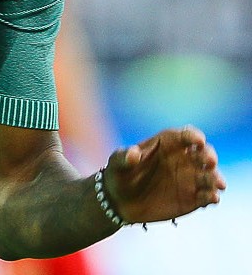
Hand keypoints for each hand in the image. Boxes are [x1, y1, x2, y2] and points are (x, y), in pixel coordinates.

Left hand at [104, 125, 225, 224]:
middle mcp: (182, 158)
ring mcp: (188, 179)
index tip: (198, 141)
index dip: (194, 136)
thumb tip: (133, 153)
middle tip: (210, 162)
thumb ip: (124, 156)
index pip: (186, 135)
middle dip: (209, 155)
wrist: (119, 201)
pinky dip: (212, 196)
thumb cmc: (119, 174)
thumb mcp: (117, 163)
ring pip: (208, 175)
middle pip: (203, 153)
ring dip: (215, 177)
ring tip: (218, 184)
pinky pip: (206, 196)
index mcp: (167, 143)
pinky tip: (213, 199)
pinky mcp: (190, 199)